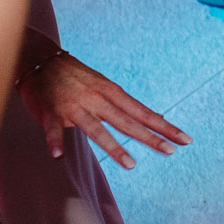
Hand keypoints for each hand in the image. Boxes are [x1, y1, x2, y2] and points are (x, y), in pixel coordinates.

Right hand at [20, 47, 191, 167]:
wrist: (39, 58)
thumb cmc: (74, 75)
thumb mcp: (103, 86)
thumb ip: (123, 104)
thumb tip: (151, 118)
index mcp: (111, 92)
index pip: (143, 112)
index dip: (164, 126)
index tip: (184, 139)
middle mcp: (97, 99)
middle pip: (128, 122)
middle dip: (150, 137)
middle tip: (171, 151)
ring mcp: (74, 106)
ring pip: (97, 129)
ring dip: (114, 147)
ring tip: (131, 164)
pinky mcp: (50, 112)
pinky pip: (52, 130)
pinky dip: (54, 142)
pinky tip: (57, 155)